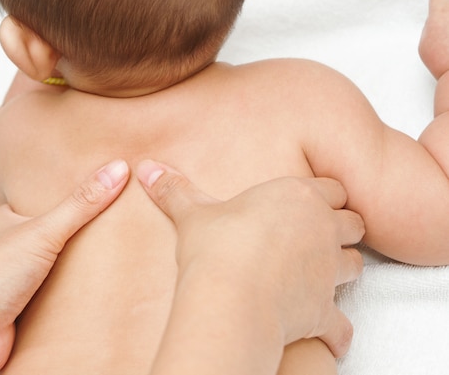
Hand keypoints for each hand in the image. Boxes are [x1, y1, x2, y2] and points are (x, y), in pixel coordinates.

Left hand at [0, 159, 128, 374]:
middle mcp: (10, 249)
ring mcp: (17, 280)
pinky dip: (72, 297)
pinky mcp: (25, 309)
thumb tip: (117, 168)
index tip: (103, 189)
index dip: (72, 196)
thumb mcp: (43, 231)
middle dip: (80, 236)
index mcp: (7, 221)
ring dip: (78, 270)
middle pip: (54, 236)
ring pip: (56, 269)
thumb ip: (81, 204)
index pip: (44, 200)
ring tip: (115, 257)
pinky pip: (57, 299)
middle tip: (117, 225)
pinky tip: (95, 292)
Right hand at [137, 160, 363, 359]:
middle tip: (322, 236)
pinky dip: (338, 330)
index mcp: (298, 197)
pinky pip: (342, 323)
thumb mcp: (192, 214)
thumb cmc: (216, 248)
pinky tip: (329, 335)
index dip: (326, 195)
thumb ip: (174, 189)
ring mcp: (328, 271)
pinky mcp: (324, 309)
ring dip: (343, 269)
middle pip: (354, 223)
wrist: (230, 297)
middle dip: (342, 229)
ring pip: (356, 265)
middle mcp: (322, 229)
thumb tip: (147, 167)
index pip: (333, 188)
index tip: (313, 203)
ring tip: (324, 275)